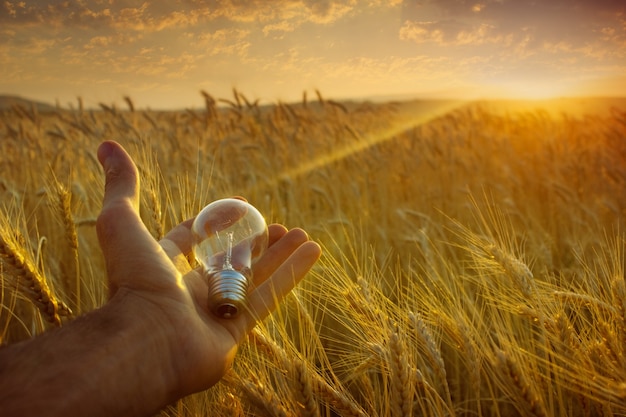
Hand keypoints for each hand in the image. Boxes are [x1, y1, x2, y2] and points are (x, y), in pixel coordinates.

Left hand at [96, 141, 321, 398]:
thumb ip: (121, 186)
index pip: (195, 239)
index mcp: (166, 267)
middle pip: (232, 259)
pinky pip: (270, 297)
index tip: (242, 203)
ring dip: (281, 254)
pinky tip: (312, 251)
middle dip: (258, 239)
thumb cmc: (134, 281)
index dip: (218, 221)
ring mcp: (215, 311)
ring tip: (303, 234)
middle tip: (280, 225)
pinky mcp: (236, 329)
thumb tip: (105, 145)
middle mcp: (191, 290)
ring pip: (256, 277)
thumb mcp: (121, 222)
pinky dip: (293, 274)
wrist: (148, 341)